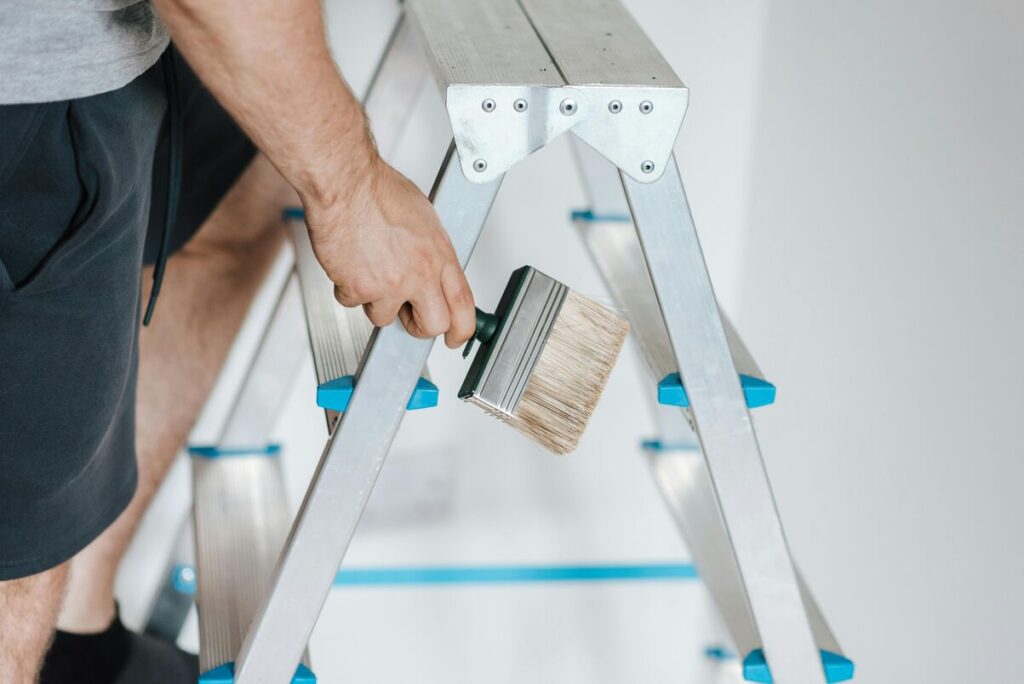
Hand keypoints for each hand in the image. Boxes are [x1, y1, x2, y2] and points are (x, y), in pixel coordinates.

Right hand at [302, 153, 475, 348]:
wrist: (345, 183)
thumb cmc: (378, 190)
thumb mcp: (423, 219)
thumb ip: (431, 251)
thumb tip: (432, 269)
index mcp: (440, 254)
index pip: (463, 304)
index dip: (462, 329)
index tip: (455, 337)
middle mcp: (420, 273)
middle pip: (433, 325)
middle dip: (419, 327)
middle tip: (407, 315)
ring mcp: (391, 284)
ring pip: (385, 318)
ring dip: (374, 301)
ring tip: (368, 269)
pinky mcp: (360, 289)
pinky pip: (352, 303)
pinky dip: (347, 287)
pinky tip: (349, 262)